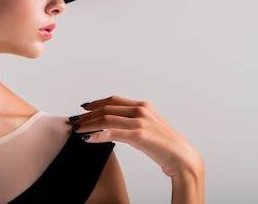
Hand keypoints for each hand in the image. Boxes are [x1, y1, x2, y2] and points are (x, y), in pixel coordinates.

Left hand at [69, 95, 203, 180]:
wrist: (182, 157)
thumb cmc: (165, 146)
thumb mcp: (148, 128)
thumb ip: (132, 123)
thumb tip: (112, 126)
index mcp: (143, 106)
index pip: (113, 100)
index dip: (96, 103)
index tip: (84, 108)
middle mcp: (141, 110)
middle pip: (107, 108)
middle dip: (88, 115)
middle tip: (76, 121)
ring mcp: (140, 122)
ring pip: (106, 119)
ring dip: (88, 124)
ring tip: (78, 130)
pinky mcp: (139, 135)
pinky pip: (112, 133)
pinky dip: (97, 135)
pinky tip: (89, 139)